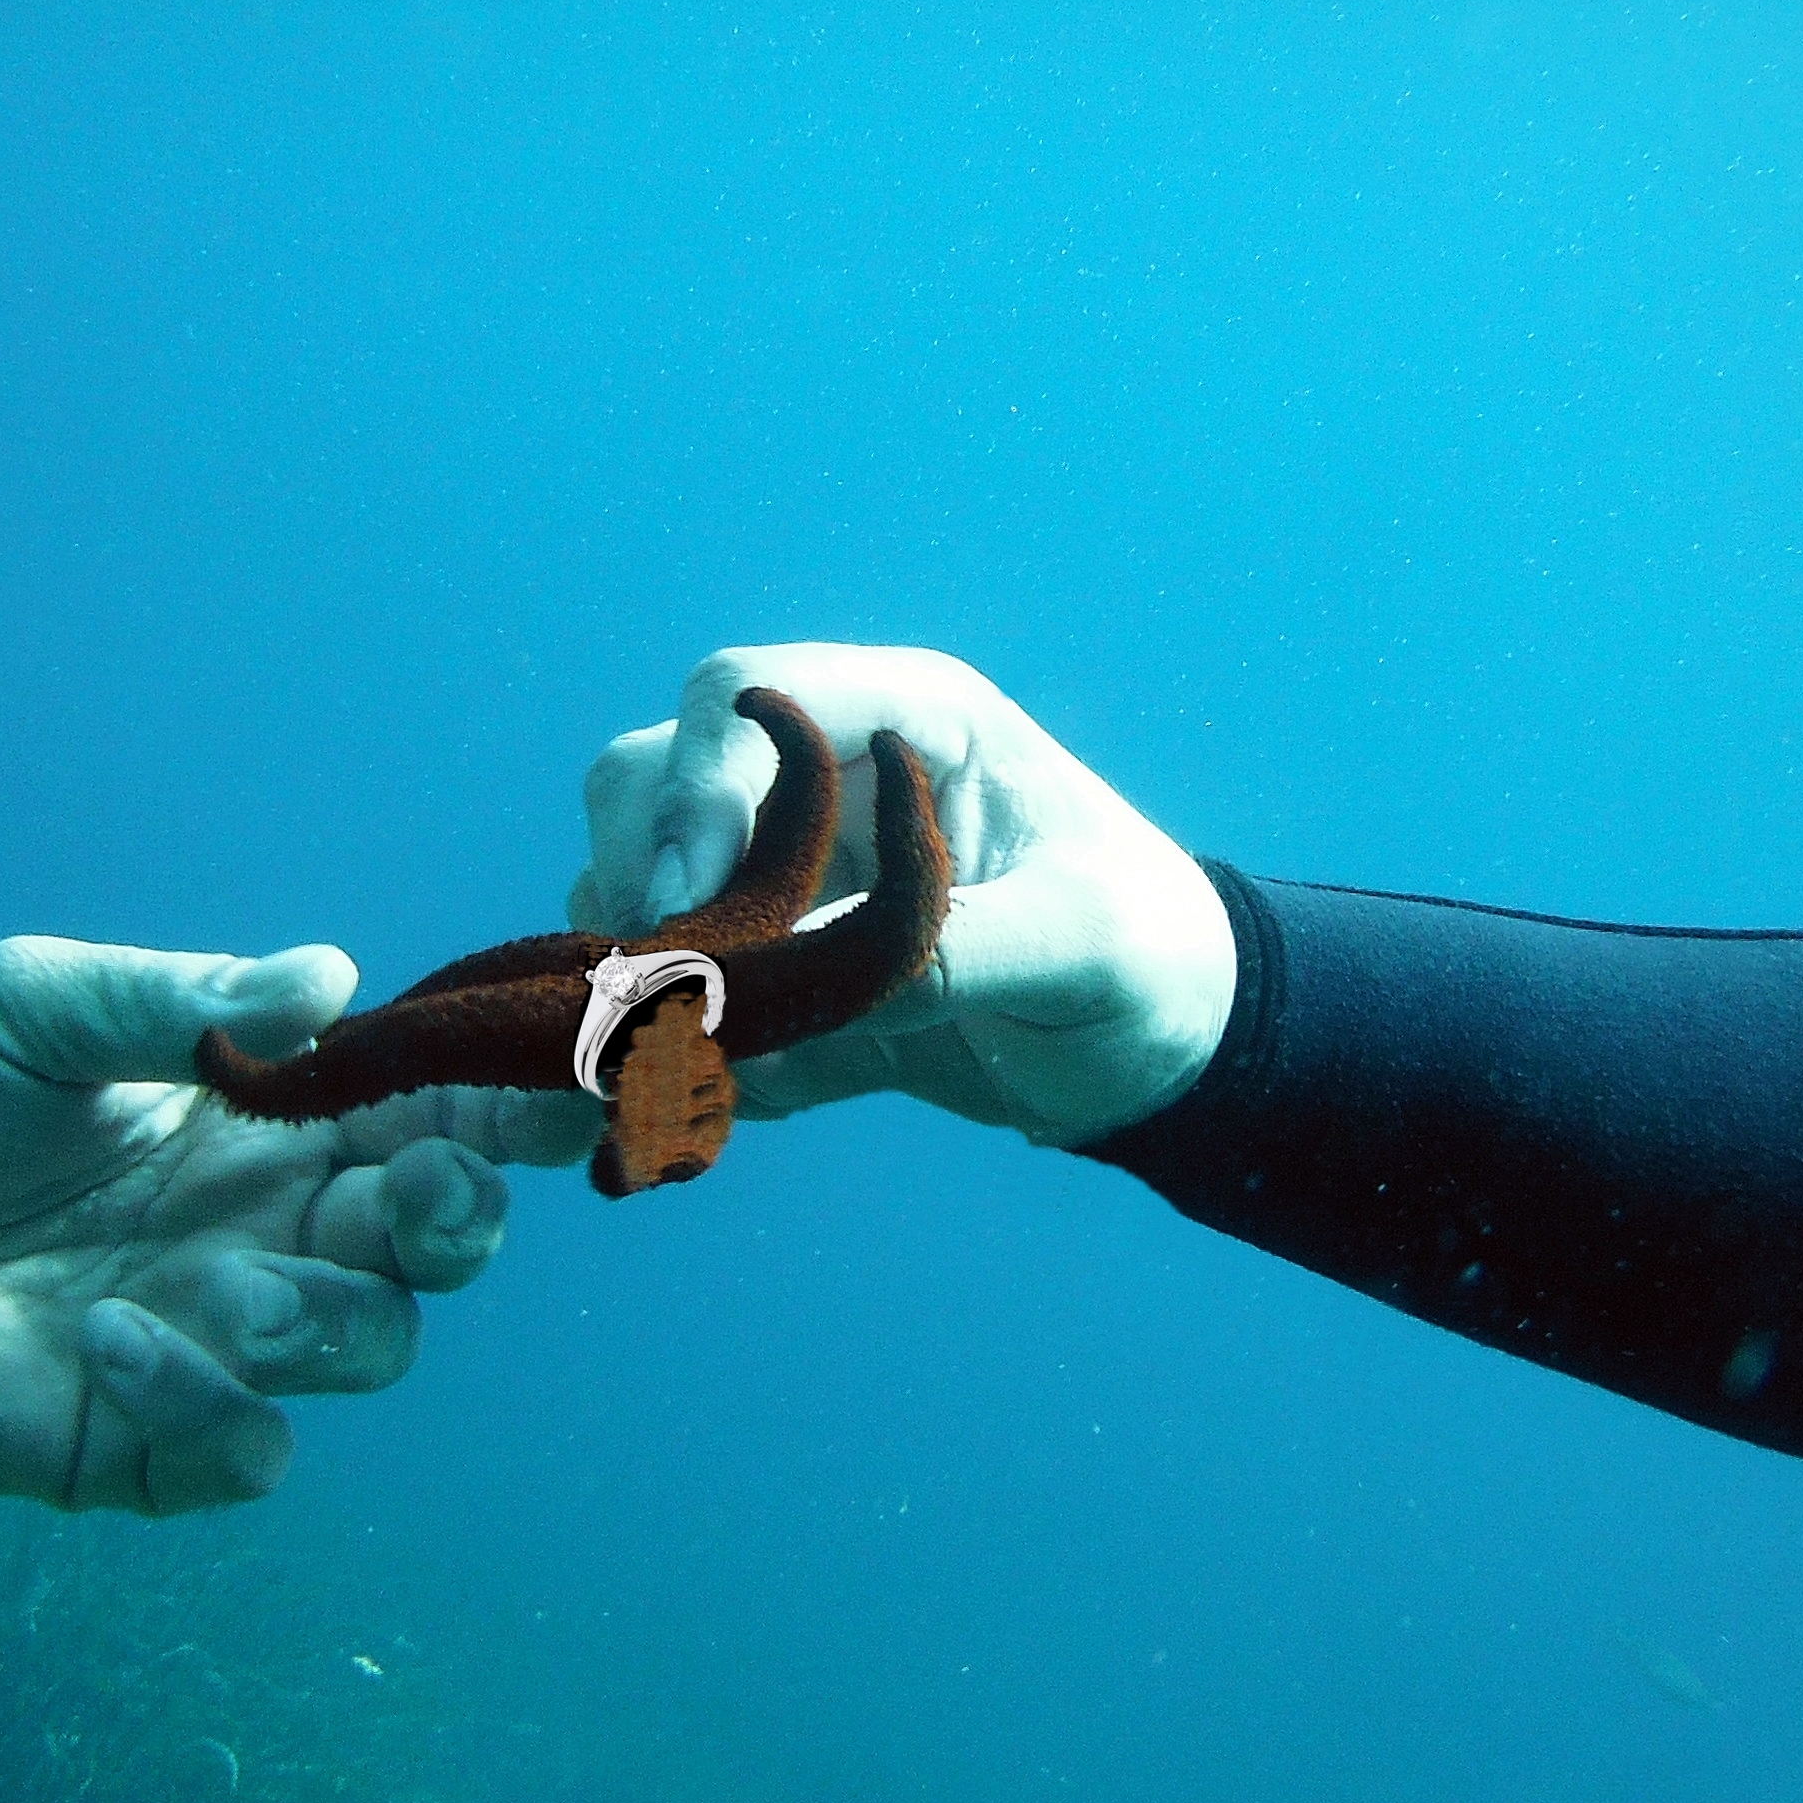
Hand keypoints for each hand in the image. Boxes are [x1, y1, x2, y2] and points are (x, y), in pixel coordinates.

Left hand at [0, 936, 577, 1512]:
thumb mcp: (28, 1005)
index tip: (570, 1071)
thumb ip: (179, 1002)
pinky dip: (210, 1410)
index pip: (424, 1108)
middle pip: (434, 1245)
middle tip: (407, 1192)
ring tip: (210, 1288)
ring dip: (324, 1317)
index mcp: (256, 1119)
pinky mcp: (130, 1445)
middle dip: (455, 1219)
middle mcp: (257, 1230)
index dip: (508, 1098)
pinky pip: (246, 1455)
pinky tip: (108, 1348)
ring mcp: (205, 1343)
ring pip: (367, 1349)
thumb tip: (329, 980)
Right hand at [569, 644, 1235, 1145]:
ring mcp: (790, 873)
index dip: (690, 786)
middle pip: (650, 779)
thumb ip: (954, 951)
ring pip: (636, 885)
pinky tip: (711, 1106)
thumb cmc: (1151, 960)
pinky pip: (673, 993)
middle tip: (660, 991)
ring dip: (635, 974)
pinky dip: (667, 1050)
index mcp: (910, 722)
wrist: (1167, 1048)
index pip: (747, 697)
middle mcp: (827, 780)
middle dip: (636, 882)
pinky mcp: (779, 969)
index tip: (681, 903)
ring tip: (679, 1065)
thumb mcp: (1083, 946)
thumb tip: (801, 994)